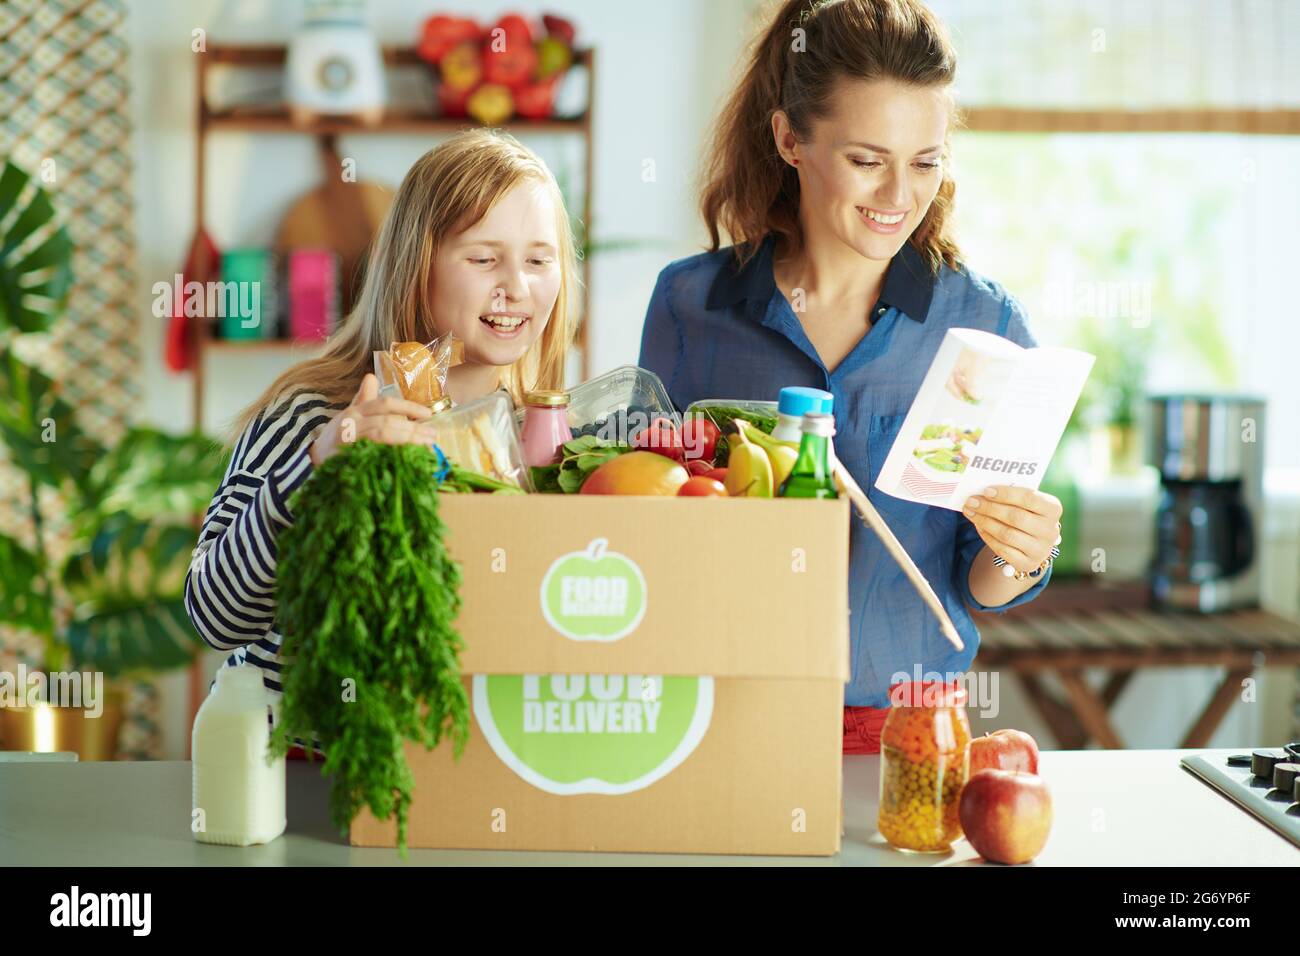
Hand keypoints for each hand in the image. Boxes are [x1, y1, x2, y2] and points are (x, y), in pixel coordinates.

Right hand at [309, 374, 436, 466]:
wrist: (312, 462)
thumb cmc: (338, 438)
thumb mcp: (350, 416)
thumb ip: (363, 399)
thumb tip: (372, 377)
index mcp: (355, 412)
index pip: (384, 404)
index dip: (408, 406)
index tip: (428, 414)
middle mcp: (350, 424)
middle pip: (386, 421)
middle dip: (413, 428)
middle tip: (433, 435)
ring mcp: (347, 442)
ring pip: (381, 436)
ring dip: (407, 440)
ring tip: (427, 445)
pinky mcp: (345, 459)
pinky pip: (373, 456)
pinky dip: (392, 456)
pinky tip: (408, 459)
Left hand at [961, 484, 1061, 573]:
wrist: (1032, 543)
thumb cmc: (1025, 514)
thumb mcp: (1025, 503)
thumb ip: (1010, 496)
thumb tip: (983, 492)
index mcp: (1053, 509)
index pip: (1030, 498)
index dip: (1006, 494)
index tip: (986, 490)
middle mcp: (1050, 530)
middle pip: (1016, 517)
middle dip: (990, 508)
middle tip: (971, 501)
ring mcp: (1040, 549)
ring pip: (1007, 534)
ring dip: (984, 521)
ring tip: (970, 512)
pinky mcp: (1027, 563)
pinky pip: (1002, 549)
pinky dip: (987, 536)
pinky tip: (978, 525)